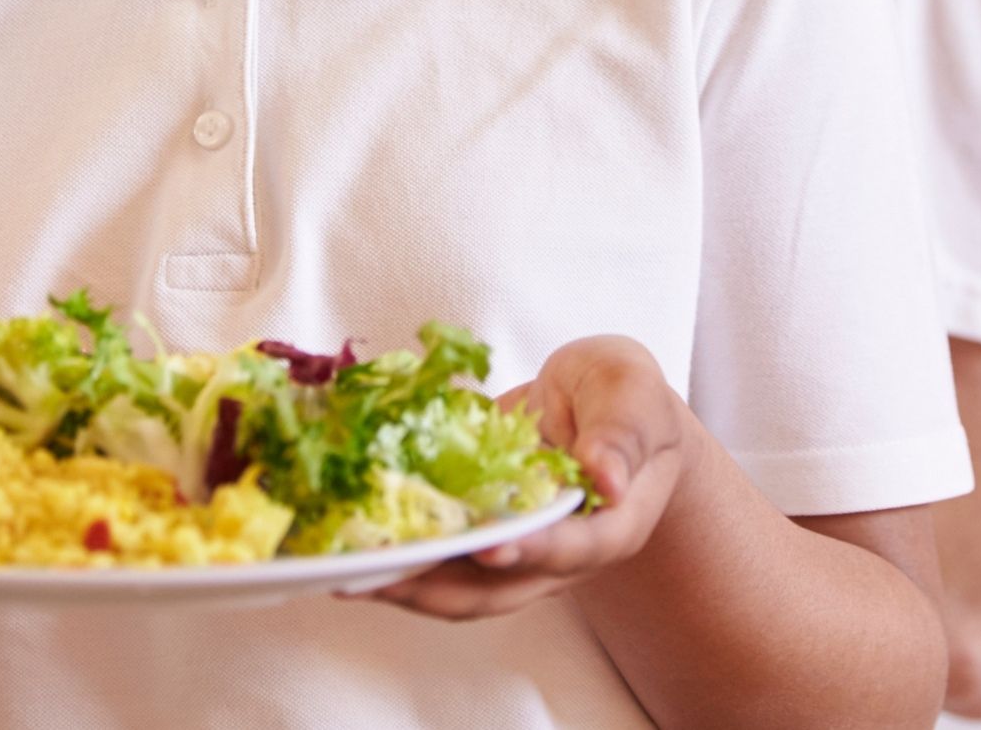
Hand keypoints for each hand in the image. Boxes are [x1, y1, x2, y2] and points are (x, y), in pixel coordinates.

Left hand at [364, 335, 688, 621]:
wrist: (604, 405)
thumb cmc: (623, 394)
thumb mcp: (631, 390)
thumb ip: (620, 430)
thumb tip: (606, 478)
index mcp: (613, 524)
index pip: (574, 548)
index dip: (533, 550)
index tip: (489, 547)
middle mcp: (563, 554)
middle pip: (503, 588)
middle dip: (441, 584)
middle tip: (385, 573)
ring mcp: (519, 553)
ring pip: (463, 588)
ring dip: (408, 584)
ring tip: (349, 573)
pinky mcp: (483, 537)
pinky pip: (441, 561)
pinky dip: (401, 558)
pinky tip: (353, 548)